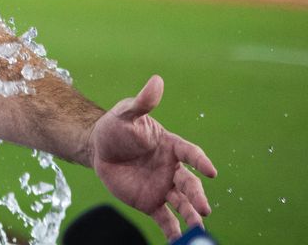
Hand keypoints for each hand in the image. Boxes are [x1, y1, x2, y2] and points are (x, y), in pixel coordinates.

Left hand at [89, 76, 215, 240]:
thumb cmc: (116, 127)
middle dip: (197, 196)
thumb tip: (156, 80)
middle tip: (204, 209)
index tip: (210, 171)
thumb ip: (143, 102)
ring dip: (191, 215)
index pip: (190, 153)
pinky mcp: (150, 202)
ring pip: (181, 203)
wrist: (98, 148)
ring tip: (198, 229)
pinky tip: (179, 242)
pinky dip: (173, 232)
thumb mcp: (126, 113)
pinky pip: (165, 219)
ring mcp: (162, 187)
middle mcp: (172, 169)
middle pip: (189, 184)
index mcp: (170, 146)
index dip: (200, 161)